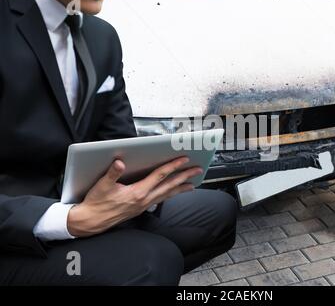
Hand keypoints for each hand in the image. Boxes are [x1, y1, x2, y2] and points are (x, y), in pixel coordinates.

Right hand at [67, 157, 201, 236]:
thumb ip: (112, 173)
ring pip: (167, 194)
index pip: (159, 176)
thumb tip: (120, 162)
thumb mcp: (102, 186)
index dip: (172, 166)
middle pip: (169, 186)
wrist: (91, 222)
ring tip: (192, 183)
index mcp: (137, 192)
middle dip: (184, 177)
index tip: (184, 159)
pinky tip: (173, 192)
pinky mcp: (140, 208)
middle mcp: (144, 200)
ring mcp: (144, 205)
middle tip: (197, 170)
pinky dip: (170, 195)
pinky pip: (160, 199)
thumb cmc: (96, 203)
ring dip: (180, 187)